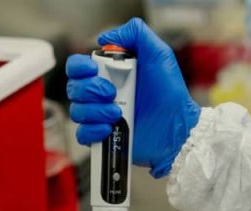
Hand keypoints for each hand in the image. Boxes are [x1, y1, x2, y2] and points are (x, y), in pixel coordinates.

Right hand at [66, 17, 200, 177]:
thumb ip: (136, 34)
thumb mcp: (158, 55)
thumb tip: (105, 37)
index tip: (93, 69)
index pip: (77, 66)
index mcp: (109, 73)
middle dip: (90, 90)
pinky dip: (93, 130)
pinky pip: (82, 135)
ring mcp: (100, 116)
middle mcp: (100, 94)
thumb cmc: (170, 93)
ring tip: (117, 113)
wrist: (177, 127)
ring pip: (76, 111)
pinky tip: (109, 128)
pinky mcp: (102, 137)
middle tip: (112, 93)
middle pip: (73, 88)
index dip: (79, 67)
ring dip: (94, 111)